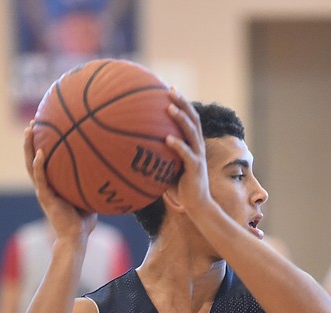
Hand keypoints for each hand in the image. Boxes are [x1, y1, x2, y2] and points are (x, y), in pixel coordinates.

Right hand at [25, 123, 96, 240]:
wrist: (76, 238)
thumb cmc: (84, 222)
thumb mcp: (91, 198)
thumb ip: (95, 185)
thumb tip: (113, 172)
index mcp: (53, 185)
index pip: (45, 161)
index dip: (43, 145)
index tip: (46, 128)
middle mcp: (45, 185)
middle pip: (33, 157)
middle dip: (32, 139)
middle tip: (34, 121)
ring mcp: (43, 190)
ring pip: (31, 164)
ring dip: (29, 146)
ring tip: (30, 129)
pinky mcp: (45, 196)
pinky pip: (40, 177)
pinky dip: (39, 165)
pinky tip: (40, 152)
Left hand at [164, 89, 211, 211]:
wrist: (197, 205)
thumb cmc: (180, 188)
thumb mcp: (166, 167)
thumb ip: (157, 155)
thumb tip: (132, 148)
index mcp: (193, 144)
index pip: (189, 119)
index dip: (182, 103)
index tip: (169, 88)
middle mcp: (198, 146)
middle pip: (193, 119)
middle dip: (183, 103)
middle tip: (171, 89)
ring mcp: (198, 156)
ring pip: (192, 132)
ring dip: (181, 119)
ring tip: (169, 107)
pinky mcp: (196, 168)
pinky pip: (187, 154)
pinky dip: (178, 145)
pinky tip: (167, 139)